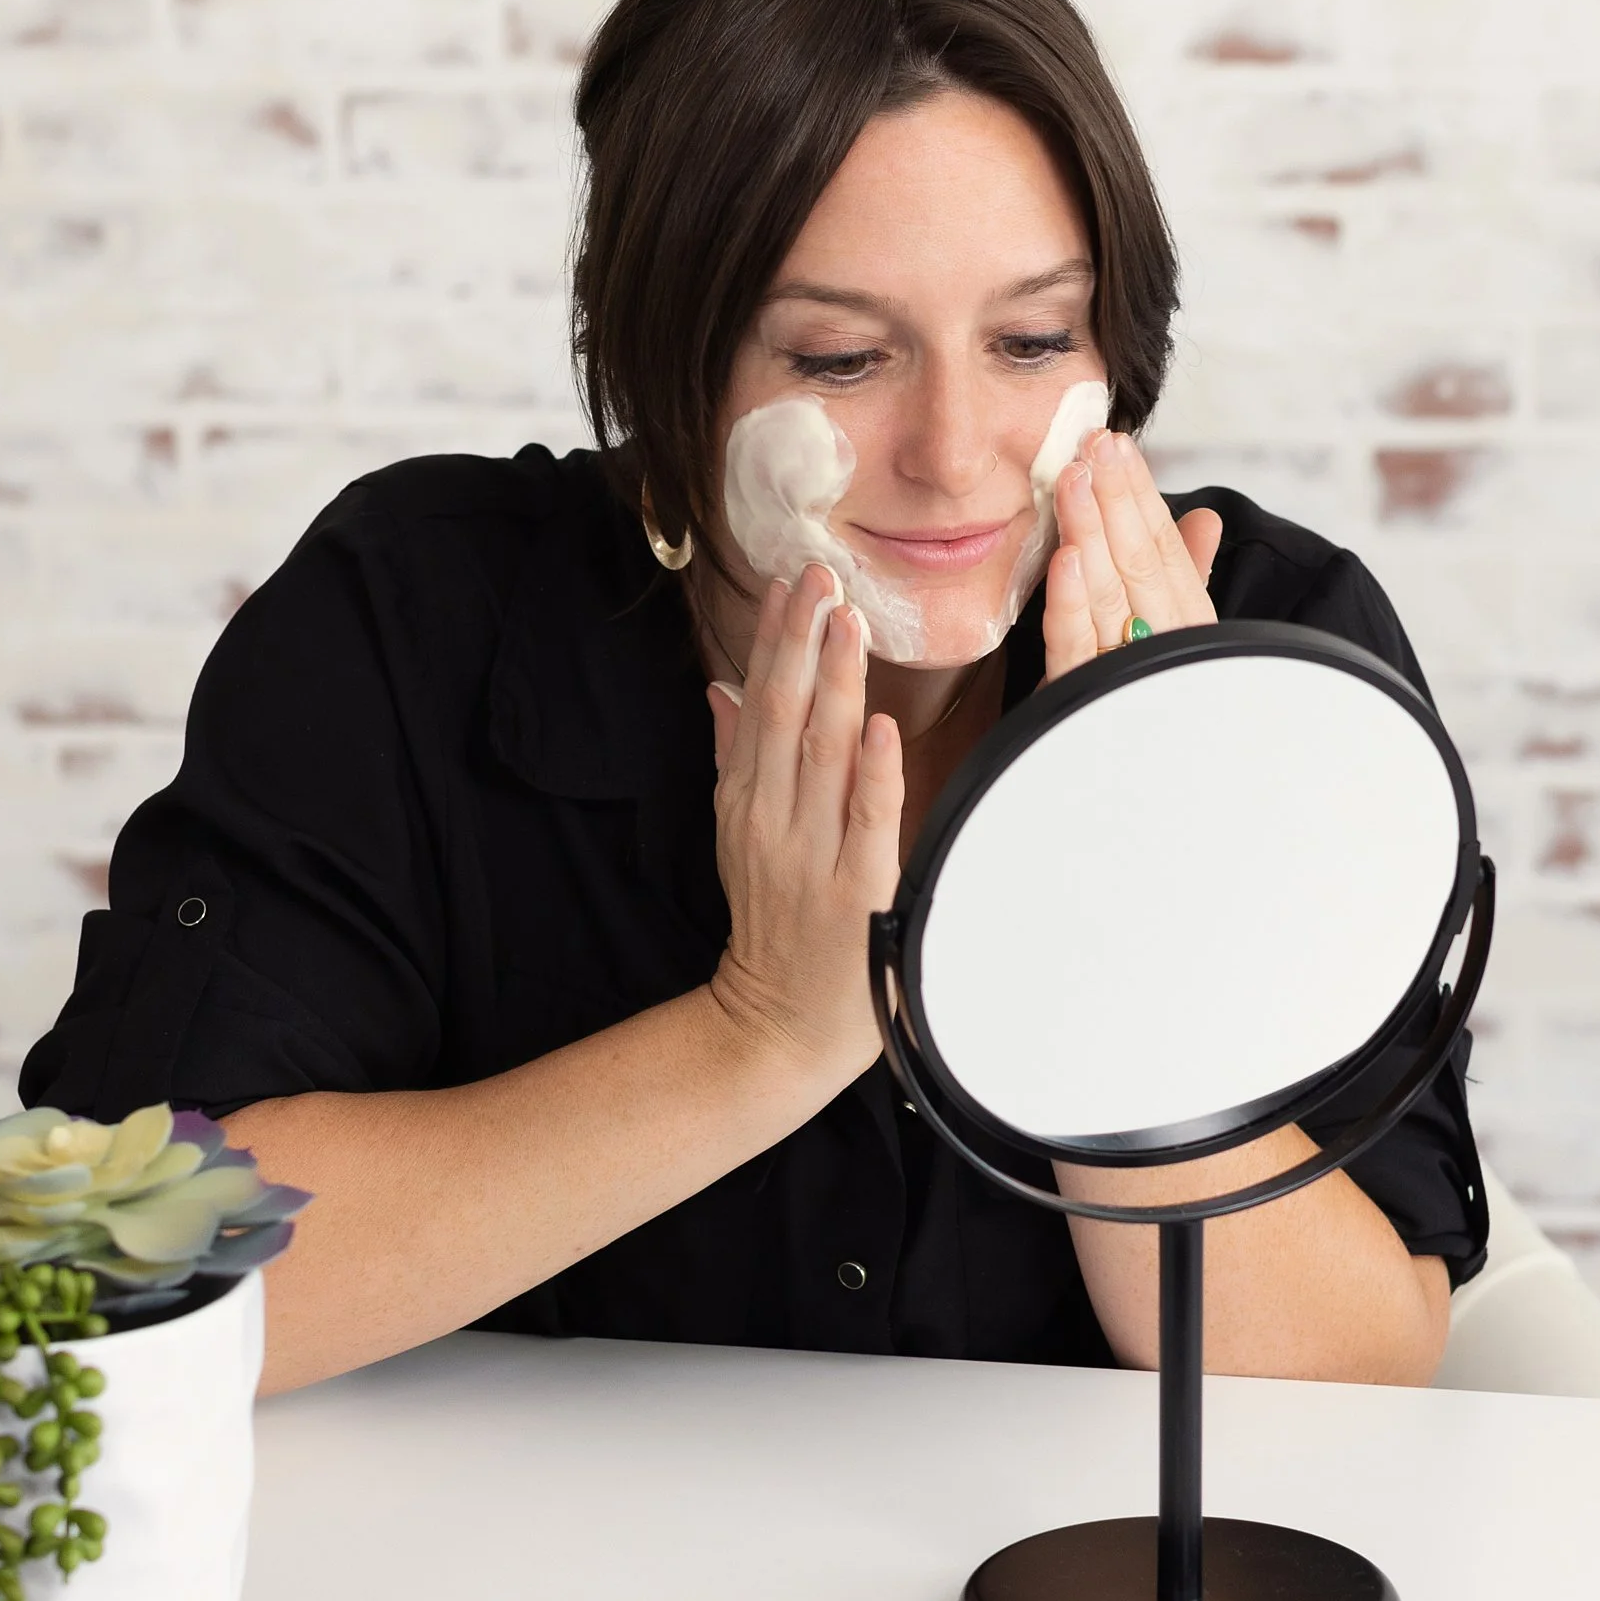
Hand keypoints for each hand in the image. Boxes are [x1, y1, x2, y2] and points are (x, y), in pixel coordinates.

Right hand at [706, 564, 903, 1089]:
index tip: (789, 581)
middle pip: (783, 714)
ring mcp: (810, 856)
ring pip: (821, 754)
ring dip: (836, 683)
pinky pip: (864, 822)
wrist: (778, 1027)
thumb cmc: (775, 925)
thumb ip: (734, 758)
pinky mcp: (854, 893)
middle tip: (822, 574)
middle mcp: (770, 820)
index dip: (772, 639)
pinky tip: (879, 724)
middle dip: (802, 641)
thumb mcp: (739, 835)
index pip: (757, 702)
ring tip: (849, 620)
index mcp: (744, 801)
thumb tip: (720, 688)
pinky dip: (871, 773)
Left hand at [1043, 429, 1222, 681]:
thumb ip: (1187, 575)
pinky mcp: (1080, 706)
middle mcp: (1162, 651)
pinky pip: (1076, 650)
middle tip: (1095, 443)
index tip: (1117, 445)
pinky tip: (1067, 559)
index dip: (1141, 496)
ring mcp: (1123, 678)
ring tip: (1075, 479)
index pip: (1163, 552)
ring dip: (1092, 532)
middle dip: (1118, 500)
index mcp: (1184, 631)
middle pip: (1139, 564)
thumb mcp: (1173, 635)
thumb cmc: (1153, 706)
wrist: (1147, 801)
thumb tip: (1204, 518)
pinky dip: (1073, 603)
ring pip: (1108, 595)